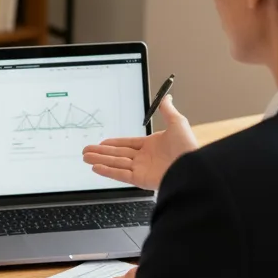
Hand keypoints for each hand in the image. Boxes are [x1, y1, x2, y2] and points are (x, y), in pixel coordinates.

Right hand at [82, 96, 196, 190]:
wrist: (193, 168)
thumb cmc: (187, 147)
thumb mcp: (177, 122)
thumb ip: (167, 110)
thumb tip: (166, 97)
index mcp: (152, 146)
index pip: (128, 144)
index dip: (114, 143)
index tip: (102, 142)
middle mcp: (145, 158)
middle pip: (118, 154)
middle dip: (101, 152)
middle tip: (86, 150)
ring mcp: (142, 169)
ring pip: (116, 163)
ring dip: (100, 160)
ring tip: (85, 157)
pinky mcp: (140, 180)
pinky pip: (120, 174)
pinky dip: (108, 171)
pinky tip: (96, 167)